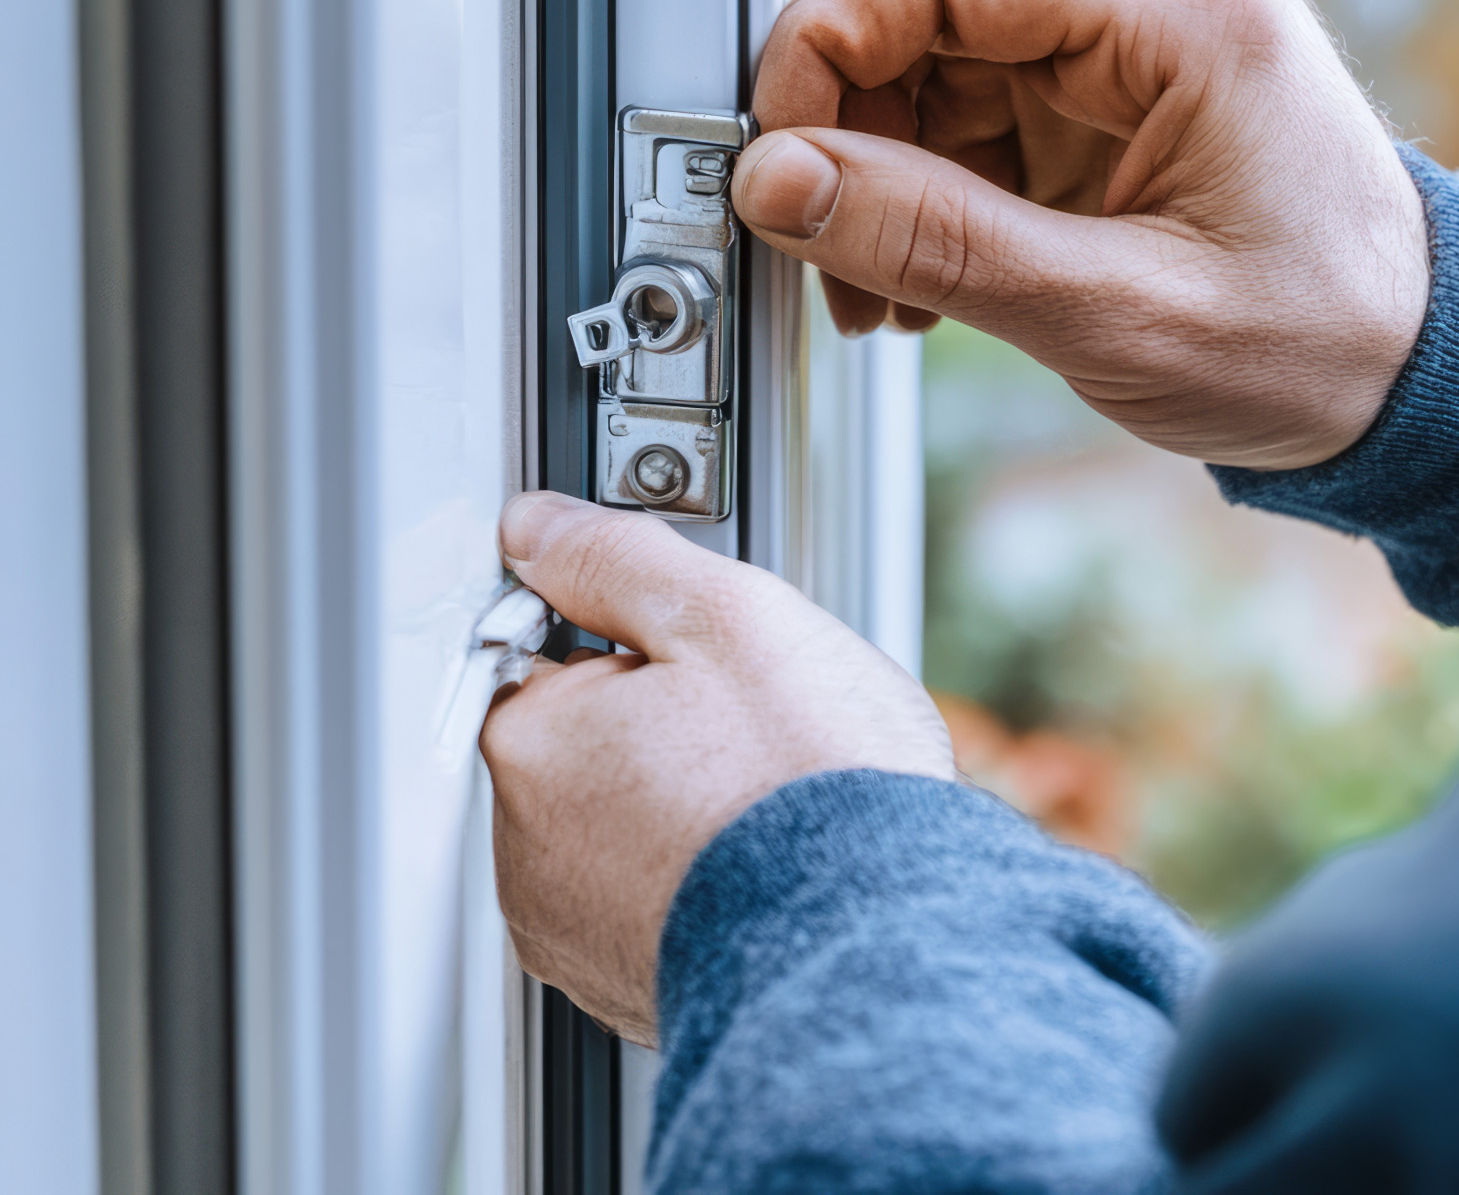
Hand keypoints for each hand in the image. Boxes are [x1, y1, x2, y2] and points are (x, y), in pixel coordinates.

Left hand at [479, 491, 954, 1044]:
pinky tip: (759, 858)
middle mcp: (528, 851)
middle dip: (652, 721)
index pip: (545, 654)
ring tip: (761, 792)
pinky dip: (694, 876)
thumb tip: (535, 524)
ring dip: (673, 801)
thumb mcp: (719, 613)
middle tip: (744, 721)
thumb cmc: (805, 784)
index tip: (693, 650)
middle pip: (582, 743)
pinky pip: (647, 900)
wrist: (876, 940)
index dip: (631, 639)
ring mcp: (573, 931)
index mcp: (536, 747)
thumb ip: (612, 555)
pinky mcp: (624, 987)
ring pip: (616, 825)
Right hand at [733, 0, 1429, 469]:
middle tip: (817, 238)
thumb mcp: (1119, 315)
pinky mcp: (1112, 85)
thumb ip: (936, 241)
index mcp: (1183, 8)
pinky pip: (970, 103)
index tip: (773, 155)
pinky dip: (921, 183)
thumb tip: (778, 183)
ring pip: (930, 53)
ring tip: (876, 289)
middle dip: (842, 119)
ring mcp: (1133, 33)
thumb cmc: (1322, 345)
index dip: (823, 40)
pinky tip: (920, 272)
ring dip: (873, 165)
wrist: (1420, 372)